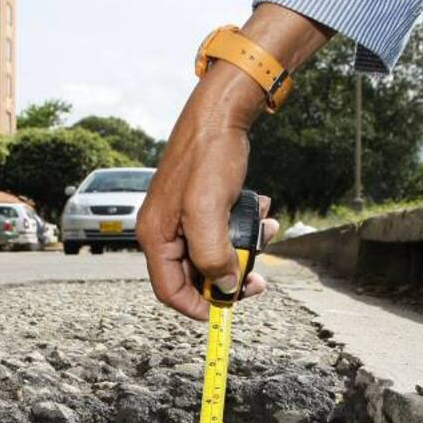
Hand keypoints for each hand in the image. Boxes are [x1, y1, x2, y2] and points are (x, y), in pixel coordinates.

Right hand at [136, 4, 331, 319]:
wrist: (222, 113)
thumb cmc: (208, 154)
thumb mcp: (208, 211)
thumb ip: (212, 255)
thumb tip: (224, 285)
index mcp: (155, 235)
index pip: (169, 290)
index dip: (197, 305)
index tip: (226, 309)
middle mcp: (166, 229)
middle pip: (194, 275)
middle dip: (228, 276)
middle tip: (257, 279)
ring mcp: (183, 216)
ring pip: (214, 252)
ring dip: (243, 249)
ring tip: (266, 232)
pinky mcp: (201, 204)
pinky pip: (223, 230)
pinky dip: (245, 227)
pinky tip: (261, 211)